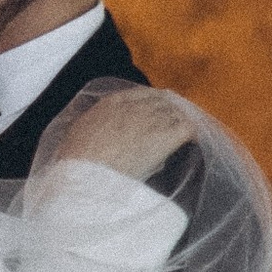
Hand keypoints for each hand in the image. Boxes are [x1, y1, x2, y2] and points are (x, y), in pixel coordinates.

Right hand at [48, 82, 189, 179]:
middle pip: (161, 101)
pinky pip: (188, 128)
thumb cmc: (76, 163)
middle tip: (175, 122)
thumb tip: (105, 133)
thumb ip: (95, 127)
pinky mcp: (165, 137)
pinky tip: (195, 140)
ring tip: (186, 132)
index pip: (139, 94)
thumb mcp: (78, 135)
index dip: (151, 102)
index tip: (156, 110)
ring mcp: (151, 120)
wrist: (86, 176)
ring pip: (176, 112)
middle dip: (169, 111)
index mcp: (110, 104)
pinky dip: (193, 133)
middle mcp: (134, 107)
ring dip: (181, 121)